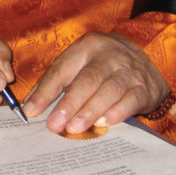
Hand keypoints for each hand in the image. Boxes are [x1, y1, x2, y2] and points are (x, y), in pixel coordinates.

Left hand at [23, 32, 169, 134]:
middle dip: (69, 103)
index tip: (31, 111)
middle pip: (87, 79)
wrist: (145, 60)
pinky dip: (117, 112)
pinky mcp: (145, 87)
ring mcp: (129, 70)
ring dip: (90, 110)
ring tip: (74, 128)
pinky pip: (130, 100)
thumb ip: (56, 81)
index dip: (45, 91)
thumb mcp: (80, 63)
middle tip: (54, 125)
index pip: (62, 69)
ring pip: (109, 90)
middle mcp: (109, 55)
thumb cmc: (103, 65)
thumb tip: (30, 106)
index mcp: (87, 46)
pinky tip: (104, 123)